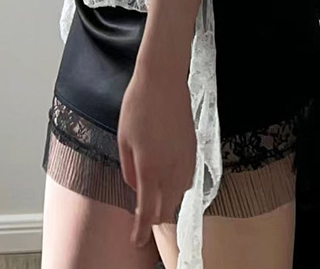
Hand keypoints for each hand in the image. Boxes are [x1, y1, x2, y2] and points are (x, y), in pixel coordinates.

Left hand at [117, 62, 196, 247]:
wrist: (163, 78)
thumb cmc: (138, 104)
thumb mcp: (124, 138)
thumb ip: (129, 169)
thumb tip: (135, 187)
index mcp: (149, 168)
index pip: (147, 211)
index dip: (140, 230)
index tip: (136, 240)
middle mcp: (171, 168)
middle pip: (167, 208)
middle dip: (154, 218)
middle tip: (142, 218)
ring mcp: (186, 158)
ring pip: (180, 195)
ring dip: (168, 202)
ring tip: (155, 198)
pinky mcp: (195, 148)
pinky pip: (189, 179)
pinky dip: (179, 187)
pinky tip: (170, 180)